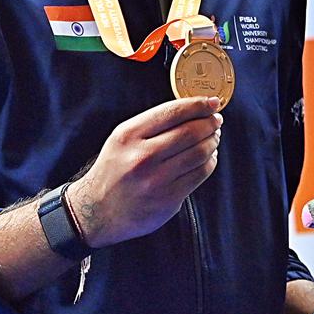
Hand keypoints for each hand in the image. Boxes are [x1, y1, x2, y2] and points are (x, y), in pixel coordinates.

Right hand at [66, 96, 221, 247]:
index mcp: (129, 136)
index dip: (198, 105)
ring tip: (213, 138)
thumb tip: (194, 109)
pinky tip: (208, 158)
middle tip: (216, 121)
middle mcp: (142, 156)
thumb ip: (154, 123)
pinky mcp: (169, 199)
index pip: (173, 112)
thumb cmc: (115, 170)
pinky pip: (200, 174)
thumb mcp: (123, 139)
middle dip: (210, 123)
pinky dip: (210, 162)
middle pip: (191, 132)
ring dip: (212, 142)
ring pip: (199, 153)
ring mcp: (156, 180)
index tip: (212, 102)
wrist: (98, 211)